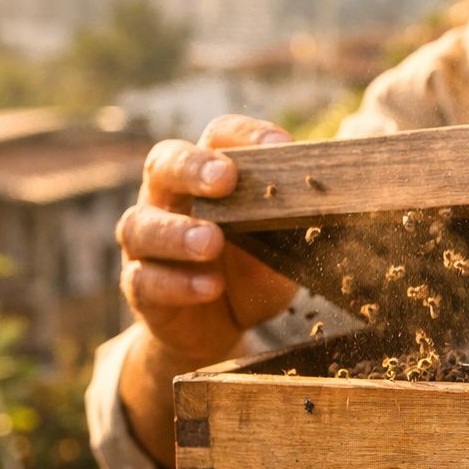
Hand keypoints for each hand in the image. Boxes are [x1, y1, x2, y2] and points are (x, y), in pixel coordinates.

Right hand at [118, 115, 299, 366]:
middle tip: (225, 180)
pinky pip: (146, 280)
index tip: (280, 146)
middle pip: (165, 163)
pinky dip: (179, 283)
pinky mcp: (139, 285)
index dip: (246, 136)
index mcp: (206, 177)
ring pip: (142, 224)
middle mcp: (168, 198)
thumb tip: (329, 212)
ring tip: (210, 242)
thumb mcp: (279, 254)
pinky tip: (210, 287)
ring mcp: (146, 242)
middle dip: (193, 168)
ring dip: (177, 231)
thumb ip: (290, 231)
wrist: (218, 332)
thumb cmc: (249, 277)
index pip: (219, 137)